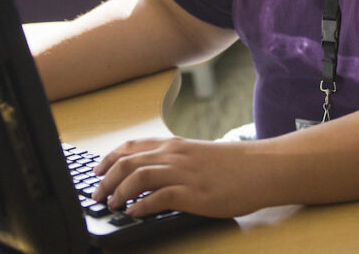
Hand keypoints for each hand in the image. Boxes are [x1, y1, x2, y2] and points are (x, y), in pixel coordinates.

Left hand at [90, 136, 268, 218]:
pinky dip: (142, 205)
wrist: (262, 168)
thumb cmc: (233, 165)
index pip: (131, 147)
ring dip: (119, 191)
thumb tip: (153, 173)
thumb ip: (175, 161)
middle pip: (128, 162)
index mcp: (174, 145)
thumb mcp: (198, 156)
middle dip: (106, 179)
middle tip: (97, 194)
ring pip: (138, 176)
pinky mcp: (194, 193)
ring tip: (112, 204)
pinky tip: (134, 212)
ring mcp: (184, 173)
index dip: (109, 159)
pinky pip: (160, 197)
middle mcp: (174, 155)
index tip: (97, 171)